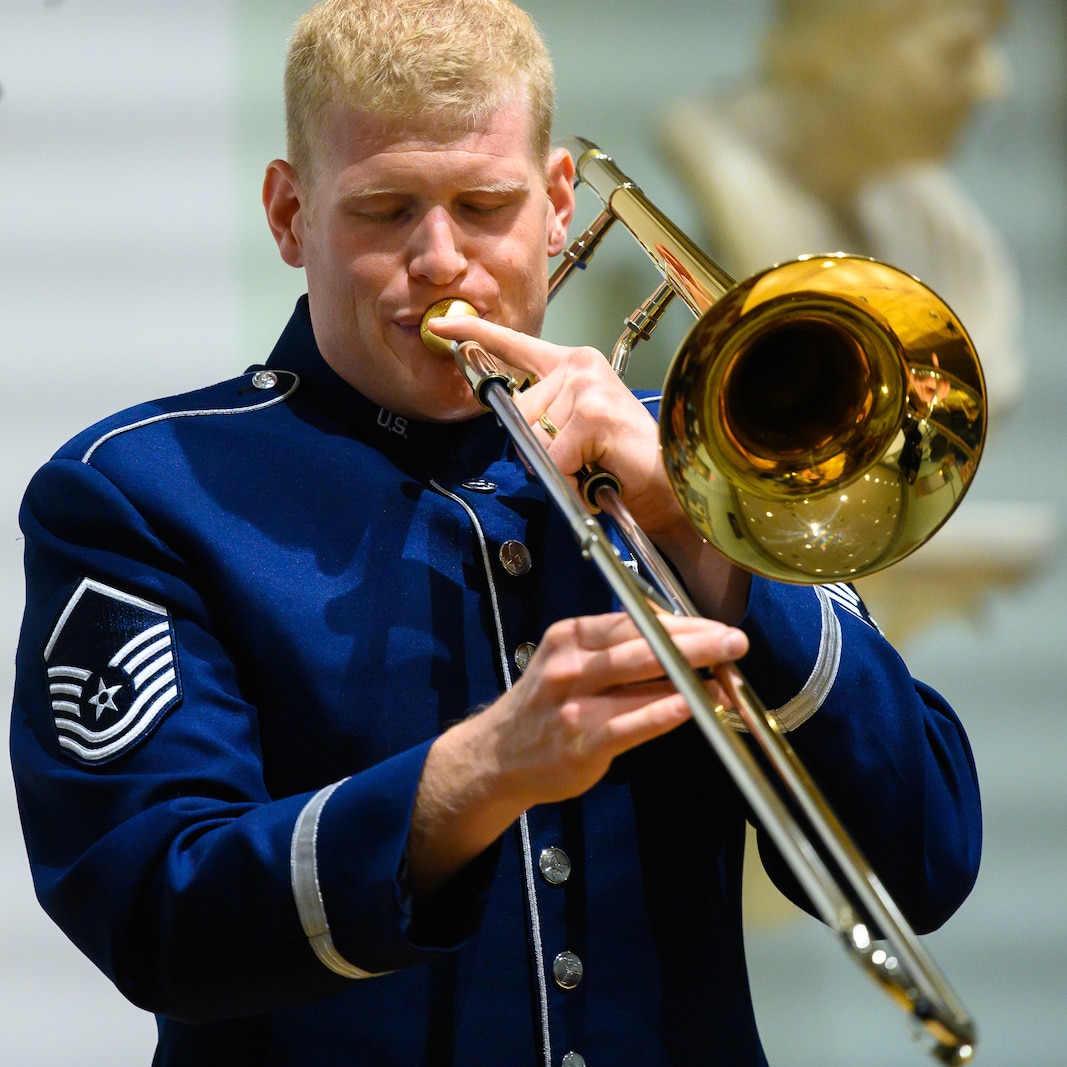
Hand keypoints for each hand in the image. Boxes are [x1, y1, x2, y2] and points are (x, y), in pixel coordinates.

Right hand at [408, 611, 747, 897]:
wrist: (496, 756)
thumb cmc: (544, 705)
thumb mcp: (568, 661)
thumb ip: (614, 649)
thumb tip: (679, 639)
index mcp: (570, 636)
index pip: (634, 620)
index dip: (680, 623)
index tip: (715, 625)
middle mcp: (570, 664)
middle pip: (643, 645)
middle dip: (696, 642)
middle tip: (735, 640)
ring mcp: (574, 704)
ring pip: (642, 680)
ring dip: (690, 675)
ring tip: (726, 676)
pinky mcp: (582, 742)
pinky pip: (633, 723)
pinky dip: (666, 712)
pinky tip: (694, 706)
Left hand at [425, 314, 750, 621]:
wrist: (668, 486)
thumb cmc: (621, 463)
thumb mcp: (571, 433)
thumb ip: (540, 419)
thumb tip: (511, 425)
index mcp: (572, 366)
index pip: (514, 345)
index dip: (474, 334)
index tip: (441, 326)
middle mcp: (580, 365)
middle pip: (515, 408)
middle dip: (535, 443)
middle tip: (578, 456)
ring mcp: (587, 386)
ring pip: (532, 433)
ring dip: (556, 462)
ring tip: (592, 463)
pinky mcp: (594, 413)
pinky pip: (552, 456)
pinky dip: (570, 474)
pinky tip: (597, 470)